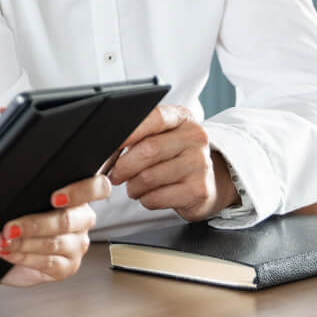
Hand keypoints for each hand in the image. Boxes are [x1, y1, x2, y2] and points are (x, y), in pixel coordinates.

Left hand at [0, 173, 111, 285]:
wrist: (4, 249)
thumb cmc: (17, 217)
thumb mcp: (22, 194)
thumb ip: (24, 181)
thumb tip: (2, 162)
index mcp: (78, 196)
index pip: (97, 188)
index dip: (80, 191)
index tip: (55, 197)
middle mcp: (82, 220)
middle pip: (67, 220)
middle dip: (33, 224)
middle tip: (10, 226)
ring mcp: (76, 245)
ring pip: (54, 243)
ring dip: (23, 242)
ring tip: (3, 240)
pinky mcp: (66, 267)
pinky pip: (47, 262)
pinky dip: (23, 256)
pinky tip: (9, 252)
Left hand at [106, 104, 236, 220]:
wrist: (208, 183)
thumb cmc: (176, 158)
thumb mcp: (164, 137)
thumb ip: (141, 135)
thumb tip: (108, 148)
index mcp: (182, 118)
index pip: (154, 117)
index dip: (129, 131)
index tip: (110, 144)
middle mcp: (195, 138)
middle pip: (149, 150)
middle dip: (124, 165)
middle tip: (115, 174)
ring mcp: (200, 164)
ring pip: (149, 177)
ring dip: (133, 186)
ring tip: (134, 186)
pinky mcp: (199, 190)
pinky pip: (157, 197)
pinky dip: (145, 199)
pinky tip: (149, 195)